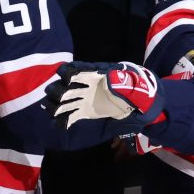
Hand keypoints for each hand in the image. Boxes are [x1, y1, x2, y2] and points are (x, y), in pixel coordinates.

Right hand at [44, 61, 164, 130]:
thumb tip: (112, 84)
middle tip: (60, 98)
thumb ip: (123, 84)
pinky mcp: (84, 111)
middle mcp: (86, 85)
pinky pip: (70, 115)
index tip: (66, 77)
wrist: (139, 102)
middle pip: (64, 85)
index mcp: (96, 74)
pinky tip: (61, 125)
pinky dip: (64, 120)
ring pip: (63, 100)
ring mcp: (84, 99)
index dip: (69, 72)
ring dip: (56, 105)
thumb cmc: (135, 89)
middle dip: (59, 90)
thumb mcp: (132, 85)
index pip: (77, 69)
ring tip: (54, 111)